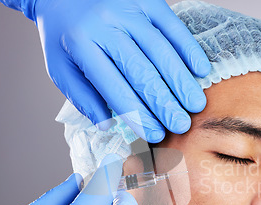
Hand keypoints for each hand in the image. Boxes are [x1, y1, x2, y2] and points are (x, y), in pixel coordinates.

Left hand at [0, 0, 210, 142]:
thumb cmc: (63, 33)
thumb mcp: (60, 67)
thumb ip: (82, 96)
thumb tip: (107, 124)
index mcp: (81, 45)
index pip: (115, 88)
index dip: (138, 115)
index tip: (155, 135)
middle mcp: (106, 26)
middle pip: (142, 71)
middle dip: (164, 103)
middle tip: (181, 125)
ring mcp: (128, 9)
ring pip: (160, 50)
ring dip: (180, 81)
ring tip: (195, 105)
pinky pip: (172, 26)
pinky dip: (188, 48)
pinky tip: (200, 70)